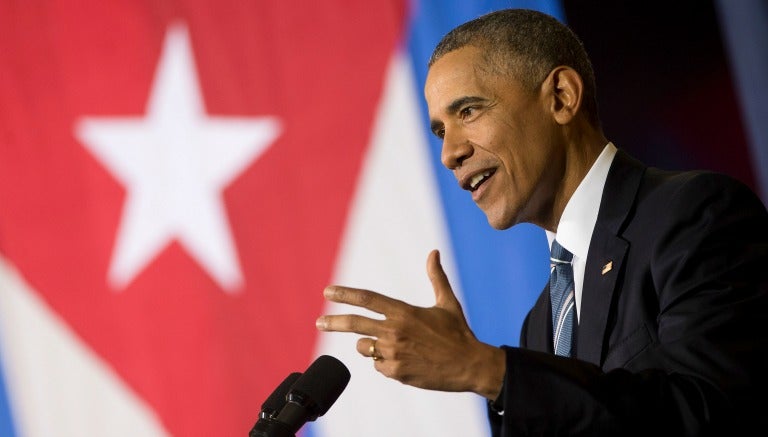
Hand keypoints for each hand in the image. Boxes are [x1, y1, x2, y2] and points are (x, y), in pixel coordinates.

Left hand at [316, 250, 504, 398]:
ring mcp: (394, 353)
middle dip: (333, 322)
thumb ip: (436, 277)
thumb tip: (434, 252)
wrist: (470, 366)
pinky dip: (386, 364)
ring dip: (372, 346)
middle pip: (355, 325)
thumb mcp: (447, 303)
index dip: (346, 294)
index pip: (368, 299)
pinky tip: (407, 362)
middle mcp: (395, 331)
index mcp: (404, 312)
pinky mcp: (396, 372)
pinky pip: (378, 366)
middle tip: (319, 322)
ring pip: (366, 348)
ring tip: (398, 347)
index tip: (328, 292)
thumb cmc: (459, 333)